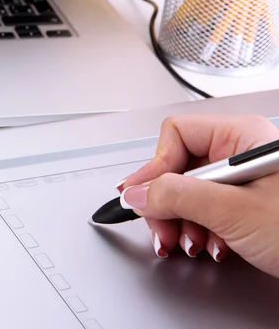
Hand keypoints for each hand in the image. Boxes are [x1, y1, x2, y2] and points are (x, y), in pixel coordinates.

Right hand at [118, 114, 278, 277]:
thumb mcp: (233, 212)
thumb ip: (176, 197)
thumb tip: (137, 192)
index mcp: (241, 137)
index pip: (176, 136)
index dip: (154, 167)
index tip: (138, 195)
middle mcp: (240, 153)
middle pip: (178, 167)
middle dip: (166, 204)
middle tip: (161, 229)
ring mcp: (243, 179)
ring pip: (189, 191)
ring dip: (182, 222)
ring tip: (190, 244)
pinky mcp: (245, 202)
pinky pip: (206, 208)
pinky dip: (200, 229)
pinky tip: (210, 245)